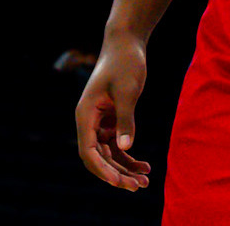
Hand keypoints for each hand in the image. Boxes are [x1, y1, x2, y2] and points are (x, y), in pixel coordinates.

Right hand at [75, 31, 152, 190]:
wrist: (126, 43)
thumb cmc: (124, 62)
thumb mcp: (127, 90)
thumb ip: (126, 118)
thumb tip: (125, 147)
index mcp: (85, 115)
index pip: (88, 152)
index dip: (102, 170)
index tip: (120, 183)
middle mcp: (88, 121)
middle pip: (98, 157)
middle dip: (116, 174)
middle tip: (138, 186)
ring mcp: (99, 121)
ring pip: (108, 153)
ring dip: (124, 168)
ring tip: (145, 180)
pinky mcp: (110, 118)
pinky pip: (117, 143)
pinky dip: (128, 155)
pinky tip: (144, 165)